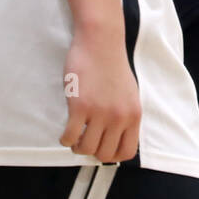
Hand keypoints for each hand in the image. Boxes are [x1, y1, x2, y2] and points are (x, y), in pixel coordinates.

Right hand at [59, 25, 141, 162]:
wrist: (101, 43)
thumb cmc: (113, 67)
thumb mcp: (130, 94)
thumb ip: (126, 116)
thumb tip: (117, 137)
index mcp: (134, 115)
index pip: (127, 152)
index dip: (112, 155)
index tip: (102, 147)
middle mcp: (119, 117)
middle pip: (104, 154)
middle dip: (92, 152)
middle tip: (85, 141)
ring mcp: (99, 112)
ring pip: (86, 148)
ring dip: (77, 147)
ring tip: (75, 137)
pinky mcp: (80, 106)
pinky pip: (70, 136)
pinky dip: (65, 139)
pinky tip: (66, 132)